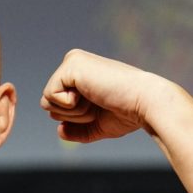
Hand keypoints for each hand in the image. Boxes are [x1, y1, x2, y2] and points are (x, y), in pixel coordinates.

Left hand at [40, 49, 158, 142]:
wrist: (145, 104)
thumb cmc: (127, 113)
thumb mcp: (98, 125)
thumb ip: (78, 130)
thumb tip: (60, 131)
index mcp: (80, 74)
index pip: (56, 105)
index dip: (75, 118)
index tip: (100, 108)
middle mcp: (74, 63)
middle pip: (48, 104)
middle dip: (71, 115)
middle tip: (98, 104)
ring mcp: (72, 61)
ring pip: (47, 101)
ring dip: (72, 112)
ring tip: (96, 99)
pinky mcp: (71, 64)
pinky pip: (49, 96)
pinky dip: (69, 105)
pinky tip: (91, 94)